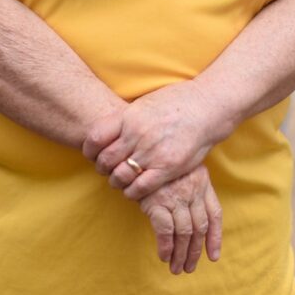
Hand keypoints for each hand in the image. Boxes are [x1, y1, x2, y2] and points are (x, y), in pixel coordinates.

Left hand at [83, 81, 225, 199]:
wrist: (205, 107)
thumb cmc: (176, 102)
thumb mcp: (145, 104)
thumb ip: (127, 119)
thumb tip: (109, 132)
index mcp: (129, 116)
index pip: (96, 137)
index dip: (89, 149)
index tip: (92, 154)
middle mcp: (137, 135)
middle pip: (106, 160)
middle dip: (102, 168)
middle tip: (105, 170)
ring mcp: (152, 152)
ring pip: (120, 176)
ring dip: (116, 181)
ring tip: (119, 180)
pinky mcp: (167, 168)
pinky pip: (140, 187)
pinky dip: (132, 192)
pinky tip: (133, 190)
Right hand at [140, 164, 221, 274]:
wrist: (143, 149)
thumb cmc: (162, 160)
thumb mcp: (183, 168)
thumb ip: (191, 187)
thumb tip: (194, 216)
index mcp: (202, 182)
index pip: (215, 214)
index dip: (215, 237)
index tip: (213, 256)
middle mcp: (193, 190)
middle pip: (199, 227)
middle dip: (194, 251)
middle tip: (189, 267)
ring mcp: (176, 197)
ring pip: (184, 233)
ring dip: (181, 254)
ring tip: (176, 268)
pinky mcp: (158, 202)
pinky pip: (166, 231)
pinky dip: (166, 247)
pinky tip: (164, 256)